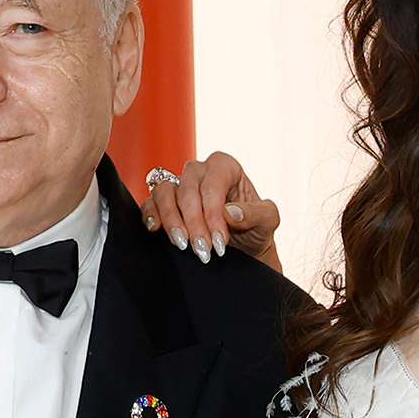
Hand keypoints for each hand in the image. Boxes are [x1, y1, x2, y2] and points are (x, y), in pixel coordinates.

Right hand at [139, 152, 281, 272]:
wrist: (244, 249)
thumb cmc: (256, 229)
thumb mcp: (268, 221)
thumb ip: (256, 213)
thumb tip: (230, 212)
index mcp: (226, 167)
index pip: (213, 184)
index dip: (213, 213)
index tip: (219, 241)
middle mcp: (201, 172)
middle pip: (187, 188)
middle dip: (194, 222)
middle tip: (203, 250)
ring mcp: (181, 186)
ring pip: (164, 191)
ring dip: (171, 219)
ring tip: (182, 244)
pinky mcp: (165, 203)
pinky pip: (150, 202)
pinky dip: (150, 214)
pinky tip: (156, 228)